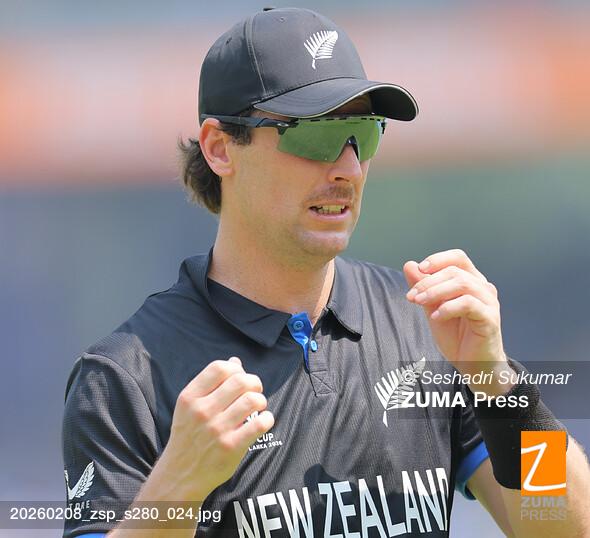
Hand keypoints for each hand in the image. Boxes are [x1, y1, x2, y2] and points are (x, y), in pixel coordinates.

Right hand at [159, 357, 273, 499]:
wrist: (181, 474)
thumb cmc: (189, 435)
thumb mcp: (190, 406)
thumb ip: (211, 383)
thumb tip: (235, 361)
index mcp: (190, 397)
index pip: (219, 368)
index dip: (236, 369)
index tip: (240, 377)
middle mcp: (202, 411)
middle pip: (240, 380)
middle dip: (254, 382)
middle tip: (255, 391)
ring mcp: (217, 429)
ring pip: (252, 400)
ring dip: (261, 400)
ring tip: (257, 407)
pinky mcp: (231, 447)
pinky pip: (260, 423)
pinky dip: (267, 419)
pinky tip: (262, 421)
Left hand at [403, 249, 507, 381]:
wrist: (471, 364)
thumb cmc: (456, 335)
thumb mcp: (432, 308)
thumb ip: (423, 287)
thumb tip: (409, 264)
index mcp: (471, 281)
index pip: (457, 258)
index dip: (438, 260)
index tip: (419, 269)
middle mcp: (483, 288)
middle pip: (455, 271)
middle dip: (428, 281)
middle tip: (412, 296)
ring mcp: (489, 302)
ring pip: (462, 283)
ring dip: (435, 292)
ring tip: (420, 303)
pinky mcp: (490, 318)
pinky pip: (468, 304)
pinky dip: (447, 308)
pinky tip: (436, 317)